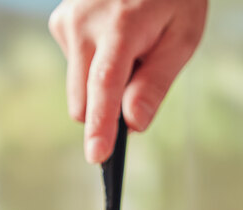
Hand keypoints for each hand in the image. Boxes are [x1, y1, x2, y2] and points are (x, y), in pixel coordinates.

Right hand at [49, 0, 207, 162]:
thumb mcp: (182, 37)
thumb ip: (156, 84)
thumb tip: (133, 124)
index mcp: (119, 26)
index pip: (105, 86)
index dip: (101, 126)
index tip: (97, 156)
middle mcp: (82, 23)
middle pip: (83, 100)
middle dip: (107, 109)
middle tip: (140, 76)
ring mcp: (66, 21)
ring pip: (79, 87)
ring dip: (103, 86)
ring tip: (130, 49)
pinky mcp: (60, 22)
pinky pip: (76, 67)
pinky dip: (95, 66)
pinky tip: (114, 38)